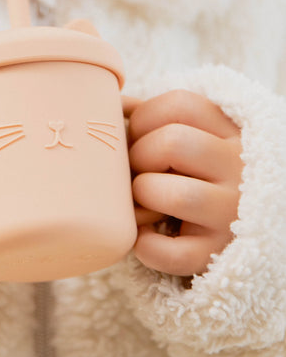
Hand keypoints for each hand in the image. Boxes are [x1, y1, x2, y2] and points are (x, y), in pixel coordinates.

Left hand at [124, 90, 242, 276]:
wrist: (245, 223)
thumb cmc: (196, 171)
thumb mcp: (192, 134)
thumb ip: (154, 116)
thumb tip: (112, 102)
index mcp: (230, 132)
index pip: (178, 104)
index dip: (143, 118)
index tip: (137, 136)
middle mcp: (240, 169)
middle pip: (173, 143)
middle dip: (140, 155)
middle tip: (138, 169)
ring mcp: (232, 214)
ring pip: (177, 195)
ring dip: (145, 196)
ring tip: (144, 201)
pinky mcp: (215, 254)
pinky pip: (172, 254)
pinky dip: (147, 247)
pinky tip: (146, 236)